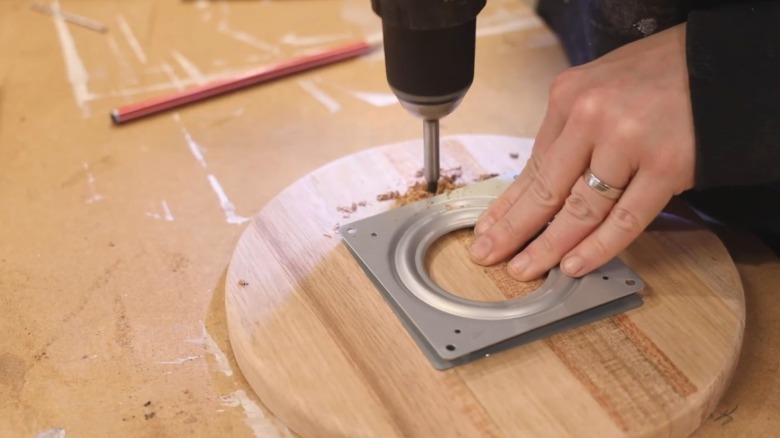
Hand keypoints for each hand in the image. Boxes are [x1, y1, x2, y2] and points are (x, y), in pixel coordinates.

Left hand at [470, 23, 695, 279]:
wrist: (718, 62)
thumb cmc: (656, 75)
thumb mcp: (597, 88)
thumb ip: (570, 133)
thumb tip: (540, 186)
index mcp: (569, 98)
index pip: (532, 164)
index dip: (507, 203)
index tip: (487, 229)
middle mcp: (592, 117)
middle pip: (546, 189)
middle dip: (512, 229)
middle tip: (488, 255)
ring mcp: (629, 142)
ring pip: (579, 210)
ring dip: (548, 246)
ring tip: (524, 269)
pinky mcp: (666, 166)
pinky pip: (626, 219)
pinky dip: (598, 247)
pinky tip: (573, 265)